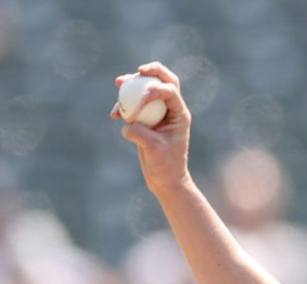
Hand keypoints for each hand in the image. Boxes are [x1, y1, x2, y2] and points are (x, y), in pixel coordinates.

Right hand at [111, 62, 192, 197]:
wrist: (164, 179)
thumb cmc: (165, 166)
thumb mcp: (153, 149)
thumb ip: (140, 133)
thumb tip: (126, 122)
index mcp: (180, 114)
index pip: (170, 91)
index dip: (153, 89)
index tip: (138, 98)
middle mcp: (171, 110)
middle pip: (165, 81)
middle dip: (153, 71)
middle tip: (139, 69)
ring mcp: (158, 113)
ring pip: (147, 88)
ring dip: (132, 84)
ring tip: (119, 83)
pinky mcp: (146, 119)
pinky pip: (134, 104)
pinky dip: (124, 105)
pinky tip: (114, 115)